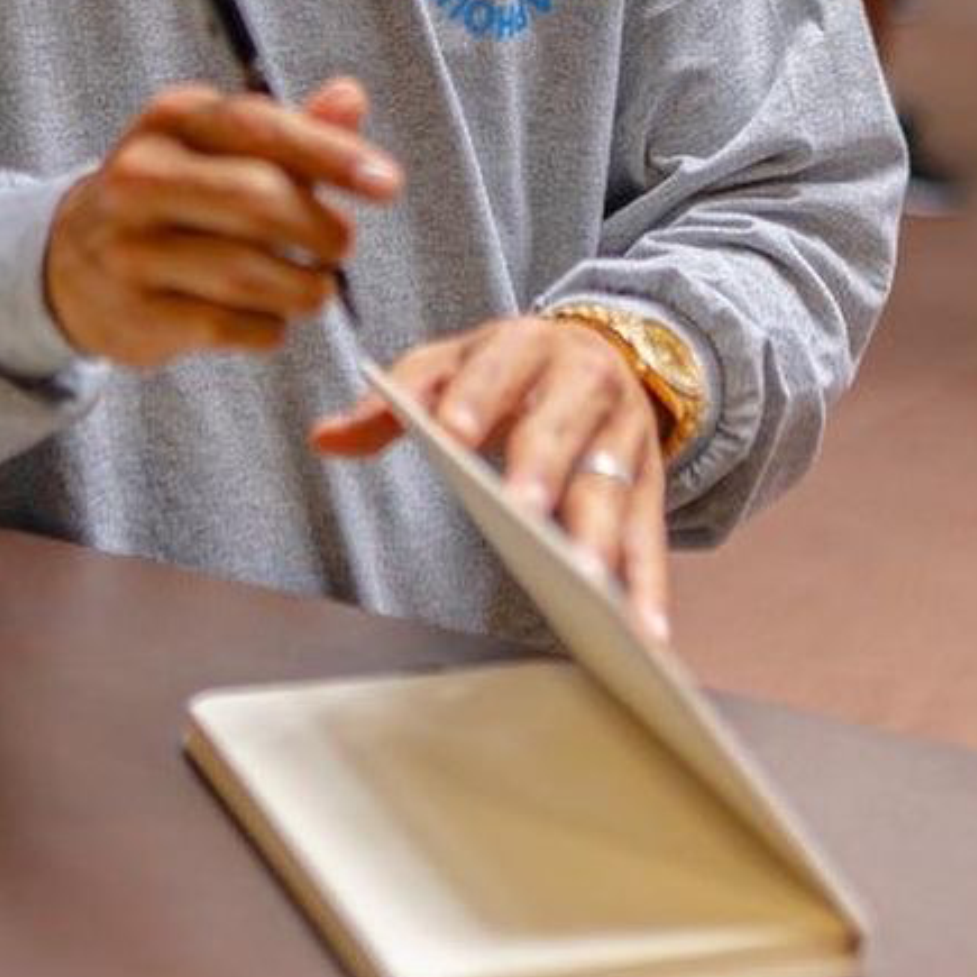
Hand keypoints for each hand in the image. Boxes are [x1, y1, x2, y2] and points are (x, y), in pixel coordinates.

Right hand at [44, 77, 398, 369]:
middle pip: (257, 200)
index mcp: (169, 121)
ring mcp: (130, 249)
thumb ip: (289, 129)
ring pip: (247, 272)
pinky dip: (268, 327)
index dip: (331, 154)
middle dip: (320, 229)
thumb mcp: (216, 147)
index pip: (259, 127)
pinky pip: (228, 326)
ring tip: (313, 286)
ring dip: (303, 287)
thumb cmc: (167, 197)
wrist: (68, 264)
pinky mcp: (135, 314)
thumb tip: (350, 98)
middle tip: (340, 245)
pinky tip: (269, 316)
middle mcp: (139, 177)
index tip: (387, 183)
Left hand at [311, 316, 670, 640]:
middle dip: (541, 471)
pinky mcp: (651, 486)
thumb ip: (395, 400)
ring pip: (612, 488)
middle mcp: (586, 384)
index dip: (475, 398)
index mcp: (527, 345)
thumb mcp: (452, 364)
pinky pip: (650, 538)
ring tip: (589, 588)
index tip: (453, 431)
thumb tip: (325, 438)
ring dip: (601, 538)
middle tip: (522, 514)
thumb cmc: (511, 368)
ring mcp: (625, 436)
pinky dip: (649, 585)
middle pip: (561, 430)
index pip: (496, 367)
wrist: (609, 347)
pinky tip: (642, 631)